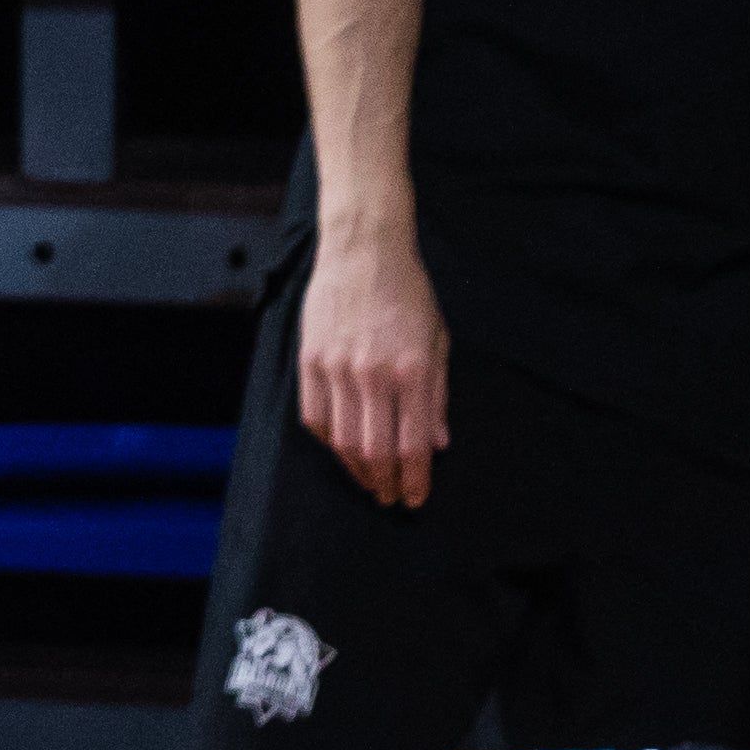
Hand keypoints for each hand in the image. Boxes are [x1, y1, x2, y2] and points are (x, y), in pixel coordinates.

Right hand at [296, 228, 454, 505]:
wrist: (364, 251)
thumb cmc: (409, 294)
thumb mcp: (438, 341)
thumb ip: (438, 396)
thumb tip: (439, 443)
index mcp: (412, 372)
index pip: (413, 445)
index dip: (414, 479)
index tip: (414, 499)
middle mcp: (373, 375)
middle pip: (375, 451)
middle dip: (384, 483)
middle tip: (390, 497)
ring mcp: (337, 368)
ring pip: (342, 441)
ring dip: (356, 470)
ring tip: (368, 481)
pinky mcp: (310, 360)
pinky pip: (314, 416)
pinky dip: (328, 440)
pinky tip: (341, 449)